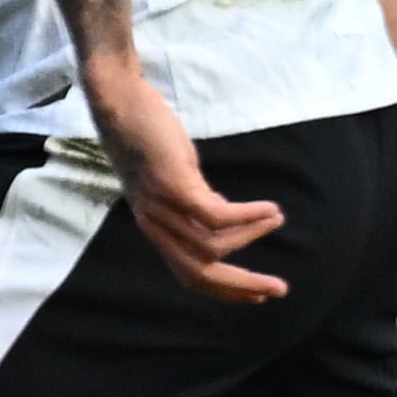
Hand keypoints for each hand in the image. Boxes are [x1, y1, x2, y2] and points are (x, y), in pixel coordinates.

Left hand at [88, 59, 284, 302]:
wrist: (119, 102)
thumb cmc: (146, 134)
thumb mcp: (173, 176)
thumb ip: (194, 199)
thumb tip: (223, 212)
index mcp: (156, 226)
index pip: (190, 275)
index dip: (225, 290)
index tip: (257, 295)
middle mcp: (155, 224)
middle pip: (200, 274)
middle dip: (242, 286)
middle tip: (278, 289)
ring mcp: (162, 207)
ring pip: (213, 246)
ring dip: (252, 236)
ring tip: (276, 218)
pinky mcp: (173, 186)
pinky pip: (217, 215)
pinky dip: (247, 217)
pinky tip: (269, 209)